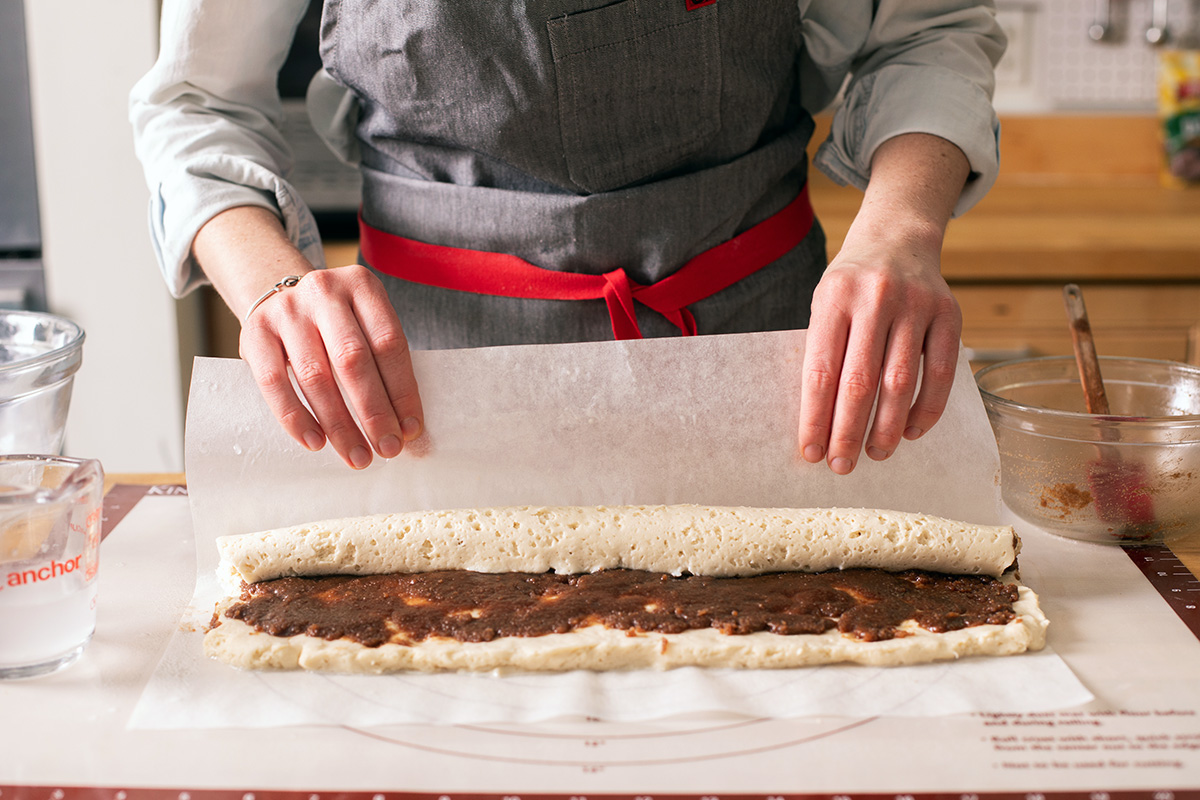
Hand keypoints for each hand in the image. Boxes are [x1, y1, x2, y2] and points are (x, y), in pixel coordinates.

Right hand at [240, 265, 424, 468]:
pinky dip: (296, 418)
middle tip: (388, 449)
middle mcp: (323, 292)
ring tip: (357, 455)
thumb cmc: (335, 322)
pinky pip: (274, 383)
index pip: (389, 343)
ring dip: (340, 424)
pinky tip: (317, 442)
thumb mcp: (363, 322)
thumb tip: (404, 425)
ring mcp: (286, 310)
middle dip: (374, 411)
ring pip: (315, 376)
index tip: (411, 429)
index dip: (403, 391)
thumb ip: (382, 362)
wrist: (278, 297)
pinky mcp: (254, 333)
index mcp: (362, 286)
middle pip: (353, 359)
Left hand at [798, 133, 969, 473]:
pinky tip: (910, 431)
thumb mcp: (825, 304)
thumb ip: (824, 351)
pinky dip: (927, 408)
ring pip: (901, 381)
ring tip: (875, 454)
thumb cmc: (850, 285)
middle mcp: (876, 299)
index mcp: (834, 298)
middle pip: (860, 382)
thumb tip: (819, 422)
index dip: (815, 417)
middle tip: (841, 466)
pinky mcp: (950, 314)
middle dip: (848, 431)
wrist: (897, 236)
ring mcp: (916, 305)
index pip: (821, 370)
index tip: (810, 452)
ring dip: (886, 427)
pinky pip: (942, 372)